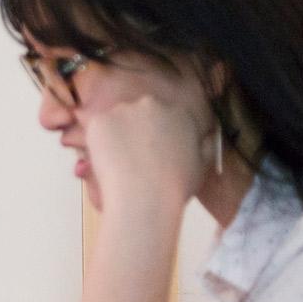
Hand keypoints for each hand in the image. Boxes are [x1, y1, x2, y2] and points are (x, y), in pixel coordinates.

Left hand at [78, 77, 214, 216]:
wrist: (144, 198)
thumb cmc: (176, 188)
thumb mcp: (202, 166)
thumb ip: (204, 146)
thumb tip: (204, 136)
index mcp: (178, 112)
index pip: (166, 116)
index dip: (158, 134)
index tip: (153, 152)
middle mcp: (151, 104)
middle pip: (140, 113)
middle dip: (137, 131)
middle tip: (134, 157)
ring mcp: (123, 110)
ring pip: (117, 120)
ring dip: (117, 136)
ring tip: (120, 164)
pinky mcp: (100, 120)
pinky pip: (98, 129)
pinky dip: (98, 143)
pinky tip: (107, 162)